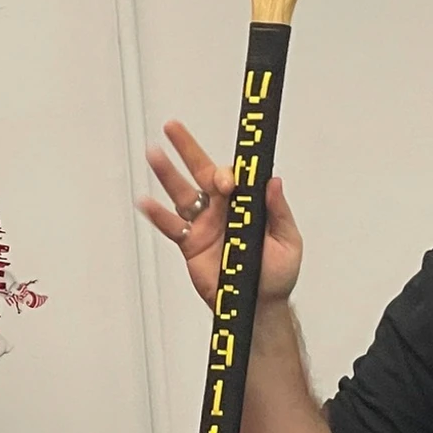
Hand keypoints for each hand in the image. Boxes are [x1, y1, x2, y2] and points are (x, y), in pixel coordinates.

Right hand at [137, 120, 303, 309]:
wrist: (257, 305)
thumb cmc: (277, 274)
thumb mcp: (288, 242)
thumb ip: (278, 212)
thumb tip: (274, 182)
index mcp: (247, 205)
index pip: (235, 178)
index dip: (229, 173)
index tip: (227, 179)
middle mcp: (224, 210)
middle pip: (203, 172)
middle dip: (188, 149)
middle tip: (173, 128)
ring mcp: (205, 224)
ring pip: (182, 193)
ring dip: (167, 174)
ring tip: (153, 154)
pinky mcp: (191, 243)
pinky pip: (171, 226)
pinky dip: (157, 214)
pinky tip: (145, 201)